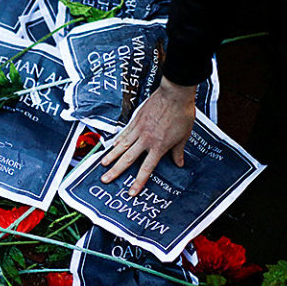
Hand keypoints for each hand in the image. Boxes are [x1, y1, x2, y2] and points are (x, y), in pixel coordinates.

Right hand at [100, 77, 196, 195]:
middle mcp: (146, 140)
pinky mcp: (135, 120)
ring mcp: (138, 129)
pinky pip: (124, 133)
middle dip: (116, 171)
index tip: (132, 191)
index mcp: (159, 146)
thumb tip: (179, 163)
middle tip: (105, 179)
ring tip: (102, 165)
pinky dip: (117, 141)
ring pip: (121, 146)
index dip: (138, 181)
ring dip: (111, 157)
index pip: (146, 168)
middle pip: (127, 159)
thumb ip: (178, 151)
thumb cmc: (181, 114)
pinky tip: (111, 145)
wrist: (175, 94)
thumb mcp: (184, 136)